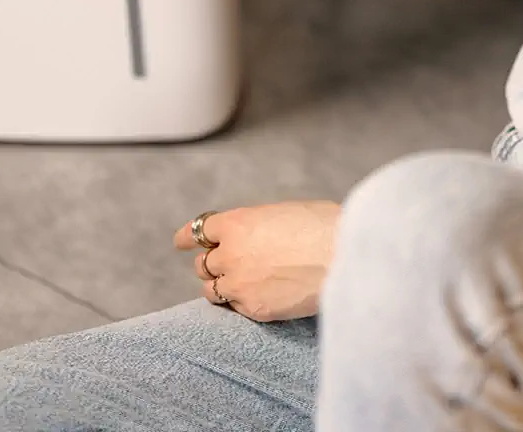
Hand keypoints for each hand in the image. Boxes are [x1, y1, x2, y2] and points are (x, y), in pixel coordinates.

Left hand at [175, 201, 339, 322]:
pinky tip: (256, 298)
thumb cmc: (324, 227)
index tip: (180, 242)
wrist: (343, 257)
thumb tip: (259, 237)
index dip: (187, 236)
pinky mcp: (253, 309)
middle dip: (211, 264)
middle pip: (203, 263)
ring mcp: (239, 284)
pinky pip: (236, 308)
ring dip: (219, 286)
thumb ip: (260, 226)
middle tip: (220, 266)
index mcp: (237, 223)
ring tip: (233, 286)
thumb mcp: (284, 214)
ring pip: (212, 290)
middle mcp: (230, 253)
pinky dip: (241, 303)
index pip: (199, 230)